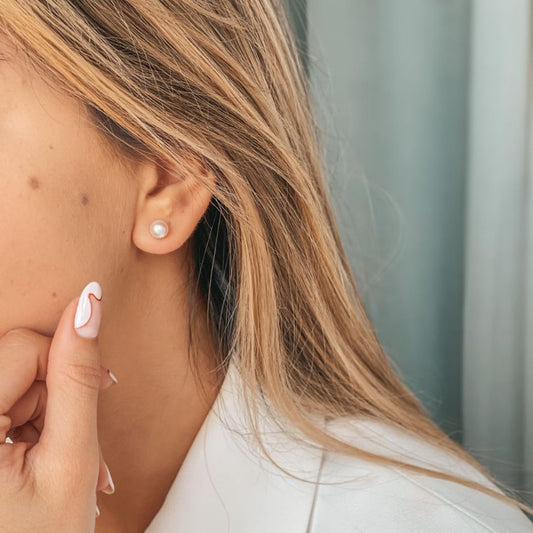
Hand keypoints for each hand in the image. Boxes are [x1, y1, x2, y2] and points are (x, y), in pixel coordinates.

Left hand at [0, 281, 115, 531]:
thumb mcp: (72, 459)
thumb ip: (78, 378)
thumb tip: (88, 303)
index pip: (21, 347)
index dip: (68, 363)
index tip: (103, 387)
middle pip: (13, 367)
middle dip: (57, 398)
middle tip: (79, 442)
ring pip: (9, 389)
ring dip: (46, 419)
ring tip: (62, 464)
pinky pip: (0, 410)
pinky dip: (26, 431)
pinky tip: (40, 463)